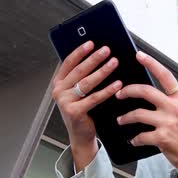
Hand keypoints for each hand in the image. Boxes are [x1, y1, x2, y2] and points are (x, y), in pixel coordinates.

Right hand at [51, 41, 121, 167]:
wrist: (81, 135)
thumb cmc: (83, 111)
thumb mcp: (80, 92)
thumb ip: (83, 77)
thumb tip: (100, 57)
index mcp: (59, 83)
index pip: (68, 63)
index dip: (80, 52)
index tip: (91, 43)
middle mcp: (59, 91)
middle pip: (79, 70)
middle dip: (94, 58)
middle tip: (107, 50)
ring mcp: (65, 102)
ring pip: (87, 82)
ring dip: (102, 71)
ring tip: (114, 62)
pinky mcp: (74, 112)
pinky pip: (94, 98)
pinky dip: (107, 90)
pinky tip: (118, 83)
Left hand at [115, 51, 177, 177]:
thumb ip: (170, 103)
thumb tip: (148, 96)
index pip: (165, 75)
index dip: (151, 63)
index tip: (139, 55)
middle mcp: (175, 107)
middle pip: (145, 90)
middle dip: (127, 91)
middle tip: (119, 94)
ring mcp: (169, 122)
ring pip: (138, 114)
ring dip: (125, 118)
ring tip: (121, 120)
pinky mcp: (163, 138)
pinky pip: (140, 136)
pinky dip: (134, 139)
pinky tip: (133, 141)